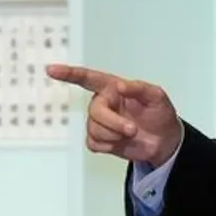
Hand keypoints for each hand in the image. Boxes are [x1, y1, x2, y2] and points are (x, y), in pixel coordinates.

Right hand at [46, 64, 181, 166]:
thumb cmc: (160, 114)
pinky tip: (121, 142)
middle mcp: (102, 103)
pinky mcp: (99, 139)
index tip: (52, 70)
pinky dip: (110, 145)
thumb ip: (139, 88)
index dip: (69, 74)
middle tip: (133, 129)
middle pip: (95, 112)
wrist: (164, 141)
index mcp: (112, 88)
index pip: (88, 78)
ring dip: (115, 135)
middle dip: (114, 123)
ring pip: (94, 130)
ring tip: (131, 134)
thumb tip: (120, 86)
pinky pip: (94, 143)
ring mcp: (99, 122)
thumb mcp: (157, 97)